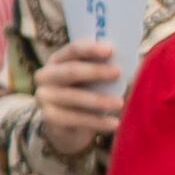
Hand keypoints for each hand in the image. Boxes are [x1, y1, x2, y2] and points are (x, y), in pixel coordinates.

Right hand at [31, 37, 128, 165]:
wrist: (68, 125)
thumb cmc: (87, 93)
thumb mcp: (92, 79)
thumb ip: (103, 69)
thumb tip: (129, 65)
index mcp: (57, 60)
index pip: (72, 51)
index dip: (91, 49)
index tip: (111, 50)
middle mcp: (45, 76)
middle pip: (70, 71)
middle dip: (95, 71)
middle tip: (118, 73)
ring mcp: (44, 97)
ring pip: (74, 97)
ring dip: (99, 100)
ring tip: (120, 103)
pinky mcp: (49, 117)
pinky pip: (75, 119)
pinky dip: (97, 122)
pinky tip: (114, 123)